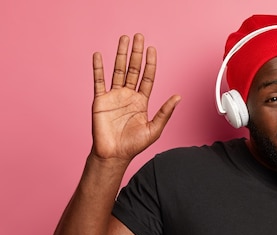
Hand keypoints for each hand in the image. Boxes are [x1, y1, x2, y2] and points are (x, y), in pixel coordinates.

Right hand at [91, 33, 179, 161]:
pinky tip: (99, 56)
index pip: (147, 77)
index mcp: (141, 101)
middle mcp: (128, 96)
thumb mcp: (154, 129)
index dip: (150, 63)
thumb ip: (165, 112)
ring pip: (118, 71)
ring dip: (120, 55)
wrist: (114, 155)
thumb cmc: (134, 145)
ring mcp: (114, 96)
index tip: (152, 50)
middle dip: (136, 53)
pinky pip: (99, 81)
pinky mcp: (100, 100)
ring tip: (123, 39)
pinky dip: (98, 68)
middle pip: (133, 69)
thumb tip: (178, 97)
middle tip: (139, 37)